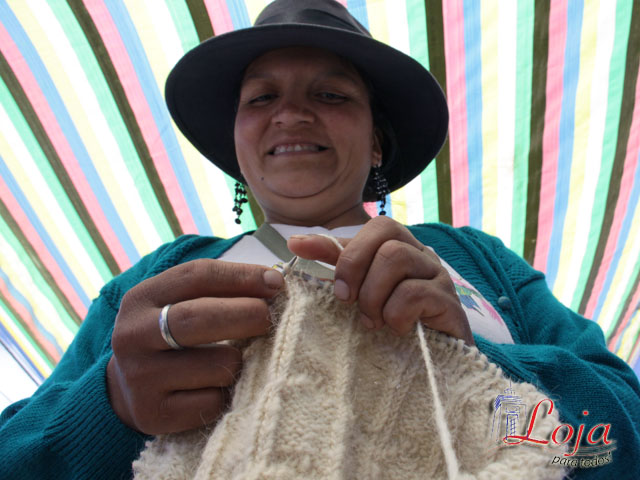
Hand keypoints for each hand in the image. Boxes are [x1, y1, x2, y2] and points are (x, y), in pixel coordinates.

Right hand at [106, 259, 283, 434]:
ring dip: (239, 363)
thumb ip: (220, 291)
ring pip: (217, 365)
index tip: (276, 282)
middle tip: (269, 318)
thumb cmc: (170, 337)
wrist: (126, 391)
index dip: (242, 276)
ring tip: (232, 362)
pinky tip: (217, 389)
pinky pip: (212, 402)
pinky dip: (226, 395)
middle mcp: (134, 335)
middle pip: (198, 318)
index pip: (196, 276)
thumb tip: (273, 284)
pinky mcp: (153, 413)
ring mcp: (141, 377)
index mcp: (142, 298)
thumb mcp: (180, 304)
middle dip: (245, 314)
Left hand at [288, 216, 473, 344]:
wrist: (432, 368)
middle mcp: (423, 256)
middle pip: (387, 236)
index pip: (377, 226)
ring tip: (372, 322)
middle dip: (355, 269)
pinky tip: (397, 329)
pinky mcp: (450, 303)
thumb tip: (294, 242)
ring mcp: (439, 277)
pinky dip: (396, 314)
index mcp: (402, 248)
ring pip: (397, 258)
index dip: (345, 246)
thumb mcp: (359, 292)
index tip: (319, 271)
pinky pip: (414, 292)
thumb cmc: (391, 325)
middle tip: (347, 301)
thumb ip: (334, 266)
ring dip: (374, 294)